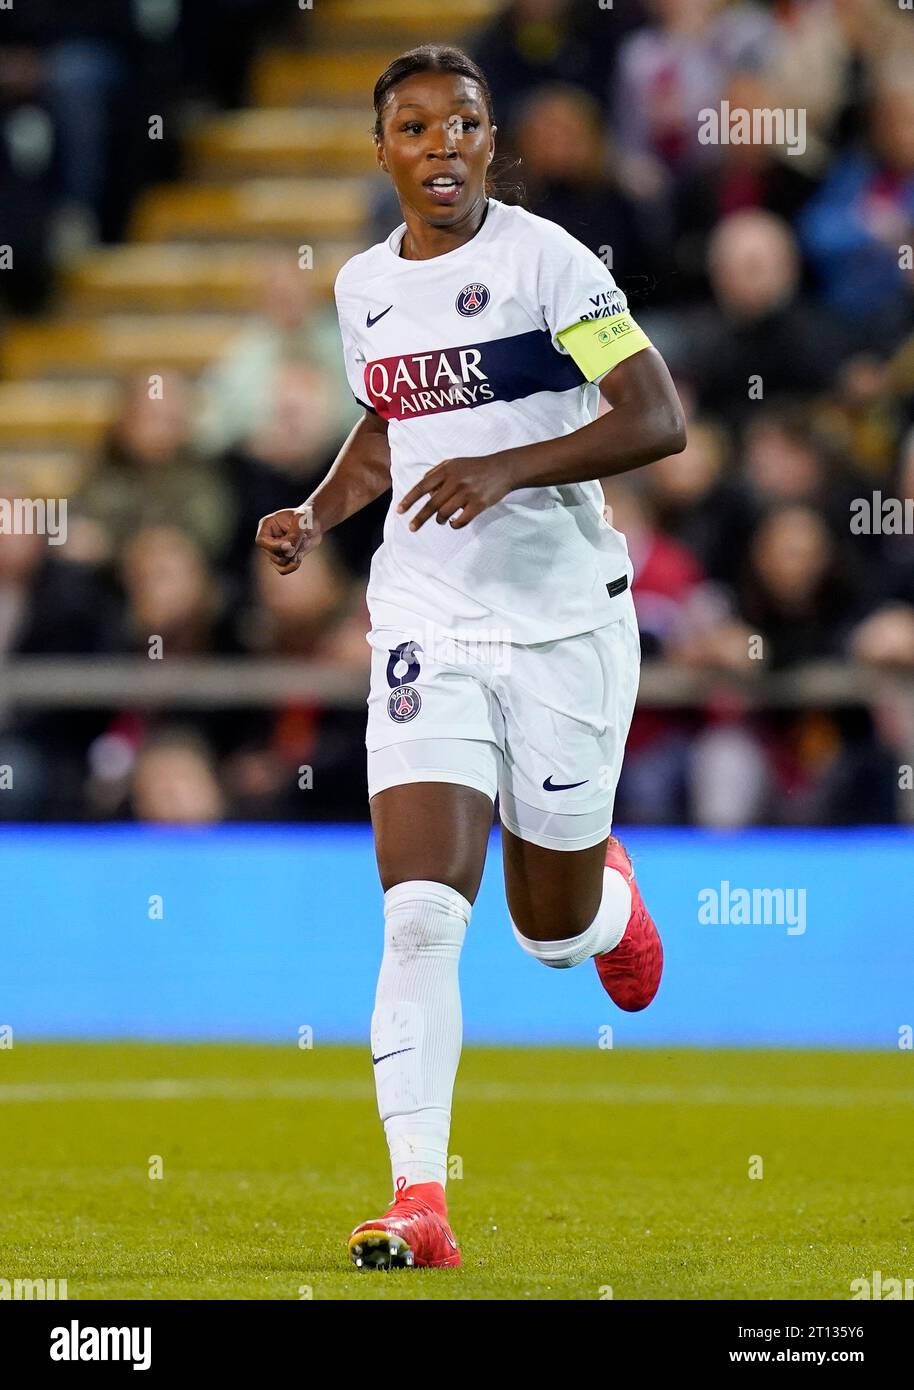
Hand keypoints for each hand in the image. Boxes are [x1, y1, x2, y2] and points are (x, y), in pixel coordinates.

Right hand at [254, 506, 322, 573]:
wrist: (314, 523)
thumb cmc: (306, 517)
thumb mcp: (301, 520)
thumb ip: (293, 536)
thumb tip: (288, 551)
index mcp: (267, 525)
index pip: (261, 541)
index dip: (274, 546)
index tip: (290, 545)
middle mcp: (267, 539)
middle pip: (272, 554)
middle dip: (291, 549)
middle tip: (304, 537)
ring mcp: (273, 550)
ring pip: (279, 563)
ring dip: (295, 556)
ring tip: (305, 542)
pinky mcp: (282, 558)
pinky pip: (283, 570)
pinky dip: (294, 565)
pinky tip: (301, 555)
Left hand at [396, 455, 513, 530]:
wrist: (503, 469)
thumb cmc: (475, 467)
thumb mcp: (454, 463)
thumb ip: (436, 472)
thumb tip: (421, 487)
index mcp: (447, 470)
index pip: (422, 486)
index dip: (410, 500)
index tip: (400, 511)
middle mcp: (456, 481)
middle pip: (432, 504)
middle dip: (419, 518)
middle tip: (412, 528)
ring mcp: (468, 493)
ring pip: (445, 513)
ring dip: (440, 520)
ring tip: (441, 520)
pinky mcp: (479, 504)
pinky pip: (461, 520)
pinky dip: (454, 525)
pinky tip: (453, 523)